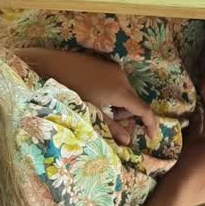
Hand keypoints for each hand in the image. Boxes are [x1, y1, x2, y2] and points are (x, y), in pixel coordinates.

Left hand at [16, 48, 159, 145]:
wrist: (52, 65)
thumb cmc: (71, 91)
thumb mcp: (90, 112)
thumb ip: (111, 128)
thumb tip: (127, 141)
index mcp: (120, 91)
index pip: (144, 110)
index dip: (151, 124)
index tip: (152, 138)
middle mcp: (122, 78)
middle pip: (135, 101)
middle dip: (128, 116)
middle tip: (110, 122)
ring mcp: (114, 69)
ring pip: (126, 92)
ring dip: (120, 105)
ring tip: (100, 108)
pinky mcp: (106, 64)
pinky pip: (118, 83)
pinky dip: (114, 94)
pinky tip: (96, 97)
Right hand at [168, 122, 204, 205]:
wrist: (178, 187)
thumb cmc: (179, 160)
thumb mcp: (186, 140)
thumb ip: (195, 128)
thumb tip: (199, 114)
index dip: (197, 149)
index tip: (189, 152)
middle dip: (202, 161)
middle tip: (188, 164)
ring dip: (202, 174)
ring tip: (188, 177)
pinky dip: (201, 187)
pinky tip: (190, 187)